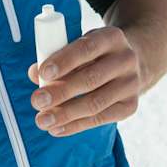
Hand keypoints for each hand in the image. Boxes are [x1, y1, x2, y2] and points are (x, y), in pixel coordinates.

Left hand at [27, 27, 143, 136]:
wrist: (128, 66)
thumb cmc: (93, 55)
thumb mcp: (78, 48)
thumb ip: (56, 59)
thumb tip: (35, 74)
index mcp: (111, 37)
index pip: (86, 48)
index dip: (64, 61)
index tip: (43, 73)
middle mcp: (126, 59)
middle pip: (91, 78)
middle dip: (61, 92)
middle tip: (36, 101)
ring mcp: (131, 84)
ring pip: (95, 103)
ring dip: (65, 113)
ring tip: (42, 120)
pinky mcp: (130, 106)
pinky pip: (100, 119)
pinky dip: (75, 125)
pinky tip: (57, 129)